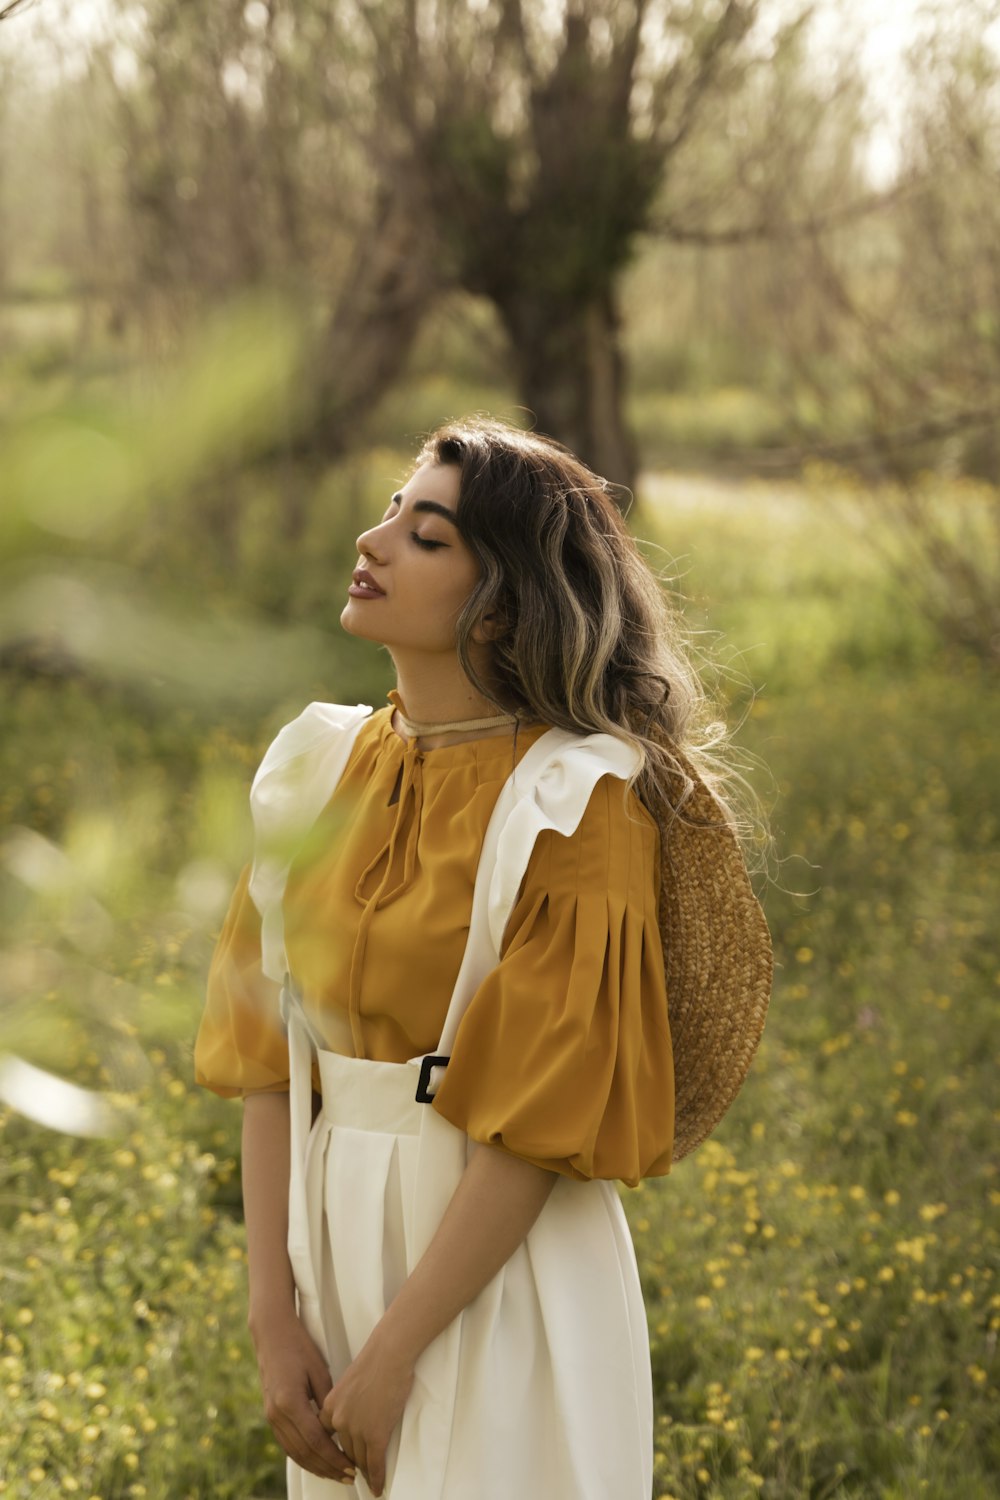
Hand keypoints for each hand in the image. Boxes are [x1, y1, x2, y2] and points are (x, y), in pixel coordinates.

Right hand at [251, 1308, 356, 1484]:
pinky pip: (287, 1444)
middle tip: (349, 1477)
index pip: (317, 1441)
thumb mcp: (318, 1371)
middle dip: (328, 1468)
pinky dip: (303, 1457)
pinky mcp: (270, 1415)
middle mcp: (277, 1414)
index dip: (335, 1458)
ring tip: (336, 1474)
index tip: (352, 1468)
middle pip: (305, 1453)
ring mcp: (271, 1417)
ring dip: (316, 1467)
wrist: (272, 1333)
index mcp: (290, 1403)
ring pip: (294, 1453)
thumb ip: (326, 1402)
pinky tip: (317, 1461)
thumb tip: (338, 1427)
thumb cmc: (299, 1347)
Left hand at [320, 1336, 414, 1496]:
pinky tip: (378, 1487)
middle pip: (345, 1450)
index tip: (341, 1459)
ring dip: (366, 1471)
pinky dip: (377, 1478)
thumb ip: (346, 1402)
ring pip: (360, 1459)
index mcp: (330, 1406)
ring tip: (370, 1480)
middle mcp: (338, 1420)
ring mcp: (356, 1429)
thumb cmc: (375, 1361)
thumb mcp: (350, 1383)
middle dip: (352, 1462)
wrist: (389, 1352)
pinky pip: (375, 1463)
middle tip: (357, 1472)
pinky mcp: (375, 1434)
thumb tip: (353, 1416)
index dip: (336, 1450)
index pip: (329, 1437)